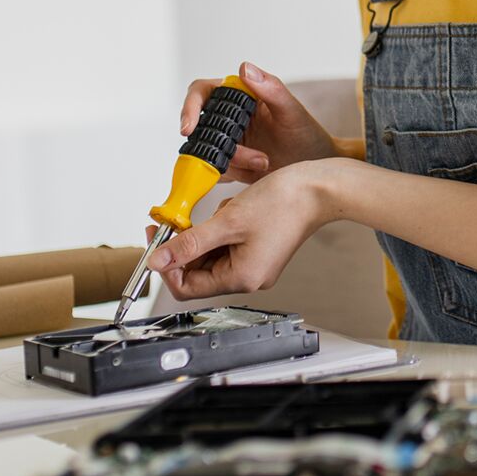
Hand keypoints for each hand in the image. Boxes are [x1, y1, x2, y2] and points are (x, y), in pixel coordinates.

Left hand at [148, 161, 329, 300]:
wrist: (318, 189)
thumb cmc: (285, 203)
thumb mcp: (227, 221)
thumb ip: (189, 242)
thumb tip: (158, 260)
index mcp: (242, 278)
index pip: (187, 286)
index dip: (167, 264)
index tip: (158, 239)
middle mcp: (249, 277)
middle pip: (198, 271)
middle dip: (188, 244)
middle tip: (180, 219)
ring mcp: (255, 264)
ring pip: (211, 255)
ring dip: (207, 233)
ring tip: (223, 211)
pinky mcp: (259, 250)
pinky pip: (227, 245)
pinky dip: (222, 228)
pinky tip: (233, 211)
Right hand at [180, 61, 340, 183]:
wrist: (315, 168)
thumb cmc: (307, 135)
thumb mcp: (292, 111)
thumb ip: (271, 89)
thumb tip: (244, 67)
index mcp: (240, 96)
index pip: (203, 92)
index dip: (190, 106)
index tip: (189, 127)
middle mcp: (229, 117)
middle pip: (200, 126)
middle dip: (216, 144)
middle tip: (241, 155)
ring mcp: (228, 141)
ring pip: (208, 151)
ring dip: (234, 160)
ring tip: (264, 162)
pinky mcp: (230, 164)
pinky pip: (218, 170)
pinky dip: (236, 173)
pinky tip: (258, 172)